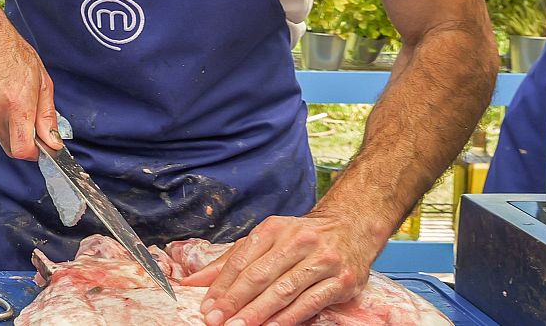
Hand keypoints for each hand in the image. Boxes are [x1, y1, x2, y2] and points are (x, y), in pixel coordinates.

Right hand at [0, 0, 60, 160]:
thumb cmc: (10, 51)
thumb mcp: (40, 80)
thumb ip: (47, 115)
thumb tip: (52, 142)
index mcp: (16, 105)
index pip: (22, 151)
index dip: (33, 153)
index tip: (38, 147)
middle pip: (9, 146)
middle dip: (20, 137)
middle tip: (22, 114)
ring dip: (2, 123)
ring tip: (2, 95)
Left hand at [180, 212, 380, 325]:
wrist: (352, 228)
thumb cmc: (301, 237)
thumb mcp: (266, 239)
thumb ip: (230, 261)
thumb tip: (193, 281)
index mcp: (273, 228)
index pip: (242, 260)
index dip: (222, 286)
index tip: (207, 306)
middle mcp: (298, 241)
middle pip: (260, 276)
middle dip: (235, 301)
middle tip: (216, 320)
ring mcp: (322, 261)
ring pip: (284, 290)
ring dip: (258, 313)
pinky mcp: (342, 280)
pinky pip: (310, 302)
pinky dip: (289, 318)